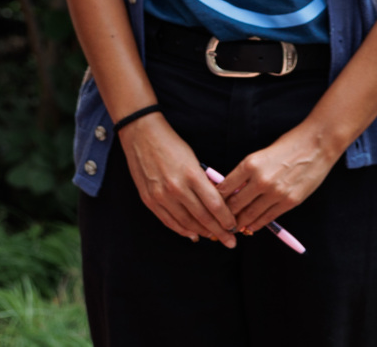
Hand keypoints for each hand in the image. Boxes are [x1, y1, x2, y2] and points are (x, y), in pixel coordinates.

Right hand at [118, 115, 237, 246]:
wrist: (141, 135)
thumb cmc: (171, 145)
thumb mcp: (194, 160)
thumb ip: (205, 181)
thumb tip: (220, 201)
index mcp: (192, 175)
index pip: (215, 204)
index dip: (226, 219)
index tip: (234, 226)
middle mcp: (177, 188)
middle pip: (203, 217)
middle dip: (219, 232)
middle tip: (230, 242)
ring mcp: (161, 196)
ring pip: (187, 223)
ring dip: (202, 232)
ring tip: (213, 237)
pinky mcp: (150, 200)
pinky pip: (169, 221)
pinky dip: (182, 230)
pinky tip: (192, 235)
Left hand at [219, 124, 337, 233]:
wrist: (317, 145)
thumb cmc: (289, 145)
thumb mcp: (261, 155)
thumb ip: (247, 172)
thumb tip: (233, 189)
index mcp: (250, 164)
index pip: (225, 187)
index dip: (216, 199)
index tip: (211, 205)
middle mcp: (260, 180)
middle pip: (235, 204)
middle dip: (225, 215)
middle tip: (219, 221)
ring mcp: (275, 192)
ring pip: (250, 214)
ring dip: (240, 222)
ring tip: (233, 227)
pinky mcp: (289, 201)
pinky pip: (268, 217)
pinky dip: (257, 224)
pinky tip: (251, 227)